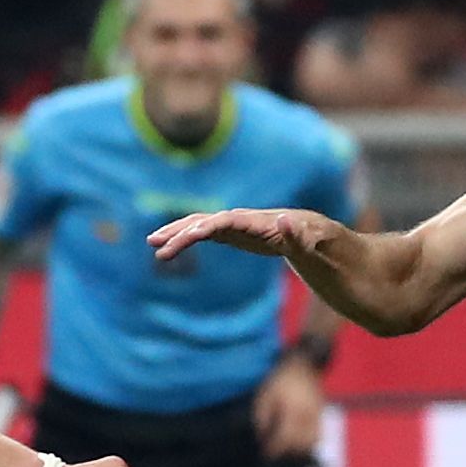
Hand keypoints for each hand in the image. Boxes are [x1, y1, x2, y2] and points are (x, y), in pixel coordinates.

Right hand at [148, 207, 325, 262]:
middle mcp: (241, 219)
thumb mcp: (310, 241)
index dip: (207, 227)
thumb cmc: (312, 239)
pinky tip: (168, 247)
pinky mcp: (232, 234)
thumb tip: (286, 219)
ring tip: (152, 243)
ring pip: (200, 225)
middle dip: (181, 231)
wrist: (311, 232)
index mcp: (257, 222)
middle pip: (206, 222)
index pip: (226, 221)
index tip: (188, 236)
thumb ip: (297, 235)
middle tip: (156, 244)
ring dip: (176, 232)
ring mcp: (234, 225)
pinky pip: (203, 233)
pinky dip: (185, 237)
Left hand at [253, 353, 324, 458]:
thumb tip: (262, 437)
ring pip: (312, 442)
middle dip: (286, 452)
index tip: (265, 454)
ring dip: (299, 450)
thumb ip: (262, 418)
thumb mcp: (264, 396)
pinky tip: (298, 445)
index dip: (275, 449)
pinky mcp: (321, 416)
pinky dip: (309, 443)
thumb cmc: (280, 381)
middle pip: (300, 443)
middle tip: (273, 453)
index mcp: (293, 409)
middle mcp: (308, 415)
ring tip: (286, 450)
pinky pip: (318, 436)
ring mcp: (317, 416)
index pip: (285, 437)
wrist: (303, 365)